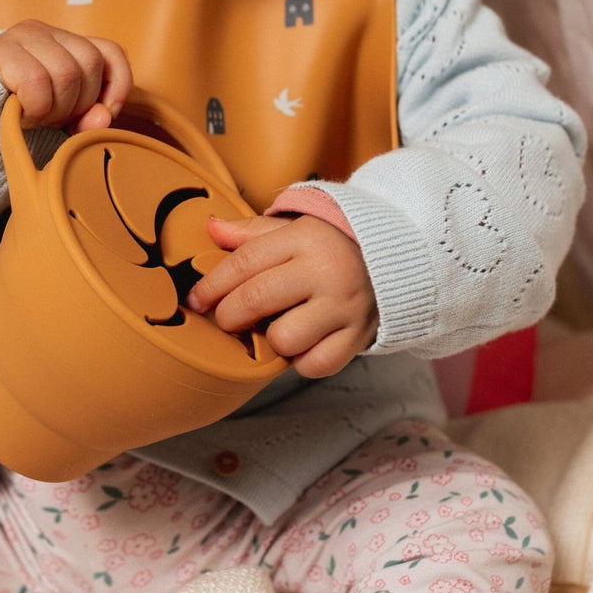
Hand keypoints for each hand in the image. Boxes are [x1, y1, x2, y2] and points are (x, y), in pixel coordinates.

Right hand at [0, 19, 132, 132]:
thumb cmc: (13, 112)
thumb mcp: (57, 116)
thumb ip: (84, 118)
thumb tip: (105, 117)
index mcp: (65, 43)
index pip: (111, 53)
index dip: (117, 86)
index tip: (106, 113)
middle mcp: (46, 32)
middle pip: (89, 64)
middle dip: (79, 103)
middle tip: (53, 120)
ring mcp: (23, 37)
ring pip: (67, 72)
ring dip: (55, 108)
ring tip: (36, 118)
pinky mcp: (2, 51)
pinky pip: (37, 81)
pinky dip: (36, 108)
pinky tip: (23, 116)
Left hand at [186, 213, 377, 377]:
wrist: (396, 261)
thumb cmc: (331, 248)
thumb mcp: (294, 229)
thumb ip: (250, 232)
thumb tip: (210, 227)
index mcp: (305, 238)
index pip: (243, 263)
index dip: (211, 286)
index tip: (196, 300)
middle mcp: (327, 271)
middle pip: (254, 300)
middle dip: (228, 315)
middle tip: (227, 318)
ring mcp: (345, 307)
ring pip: (283, 339)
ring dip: (271, 339)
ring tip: (275, 325)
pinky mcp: (359, 337)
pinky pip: (314, 365)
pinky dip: (302, 359)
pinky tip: (303, 341)